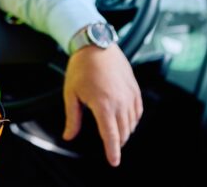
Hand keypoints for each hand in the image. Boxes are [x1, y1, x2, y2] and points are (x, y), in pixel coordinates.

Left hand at [61, 45, 142, 166]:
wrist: (96, 44)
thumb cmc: (82, 67)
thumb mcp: (71, 94)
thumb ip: (72, 118)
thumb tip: (69, 135)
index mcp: (103, 104)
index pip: (110, 135)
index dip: (113, 151)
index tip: (114, 161)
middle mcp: (120, 101)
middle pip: (123, 132)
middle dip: (117, 142)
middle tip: (110, 145)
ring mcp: (129, 94)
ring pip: (132, 123)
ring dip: (124, 131)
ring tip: (116, 132)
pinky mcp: (134, 87)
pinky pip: (138, 110)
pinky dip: (133, 119)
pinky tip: (126, 119)